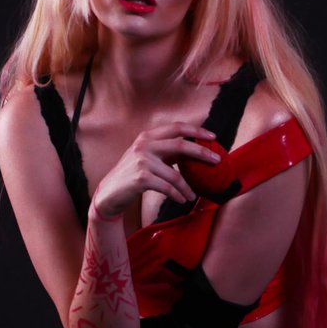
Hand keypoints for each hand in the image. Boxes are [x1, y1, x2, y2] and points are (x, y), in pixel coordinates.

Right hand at [92, 124, 221, 218]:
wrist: (109, 194)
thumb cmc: (131, 176)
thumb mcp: (146, 157)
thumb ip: (165, 151)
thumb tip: (194, 150)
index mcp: (147, 137)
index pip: (176, 127)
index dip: (197, 130)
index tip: (213, 137)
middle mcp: (144, 145)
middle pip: (180, 145)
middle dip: (202, 153)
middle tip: (217, 161)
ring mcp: (142, 161)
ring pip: (176, 175)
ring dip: (188, 188)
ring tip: (193, 195)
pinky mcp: (141, 178)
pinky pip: (168, 188)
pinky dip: (178, 195)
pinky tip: (182, 200)